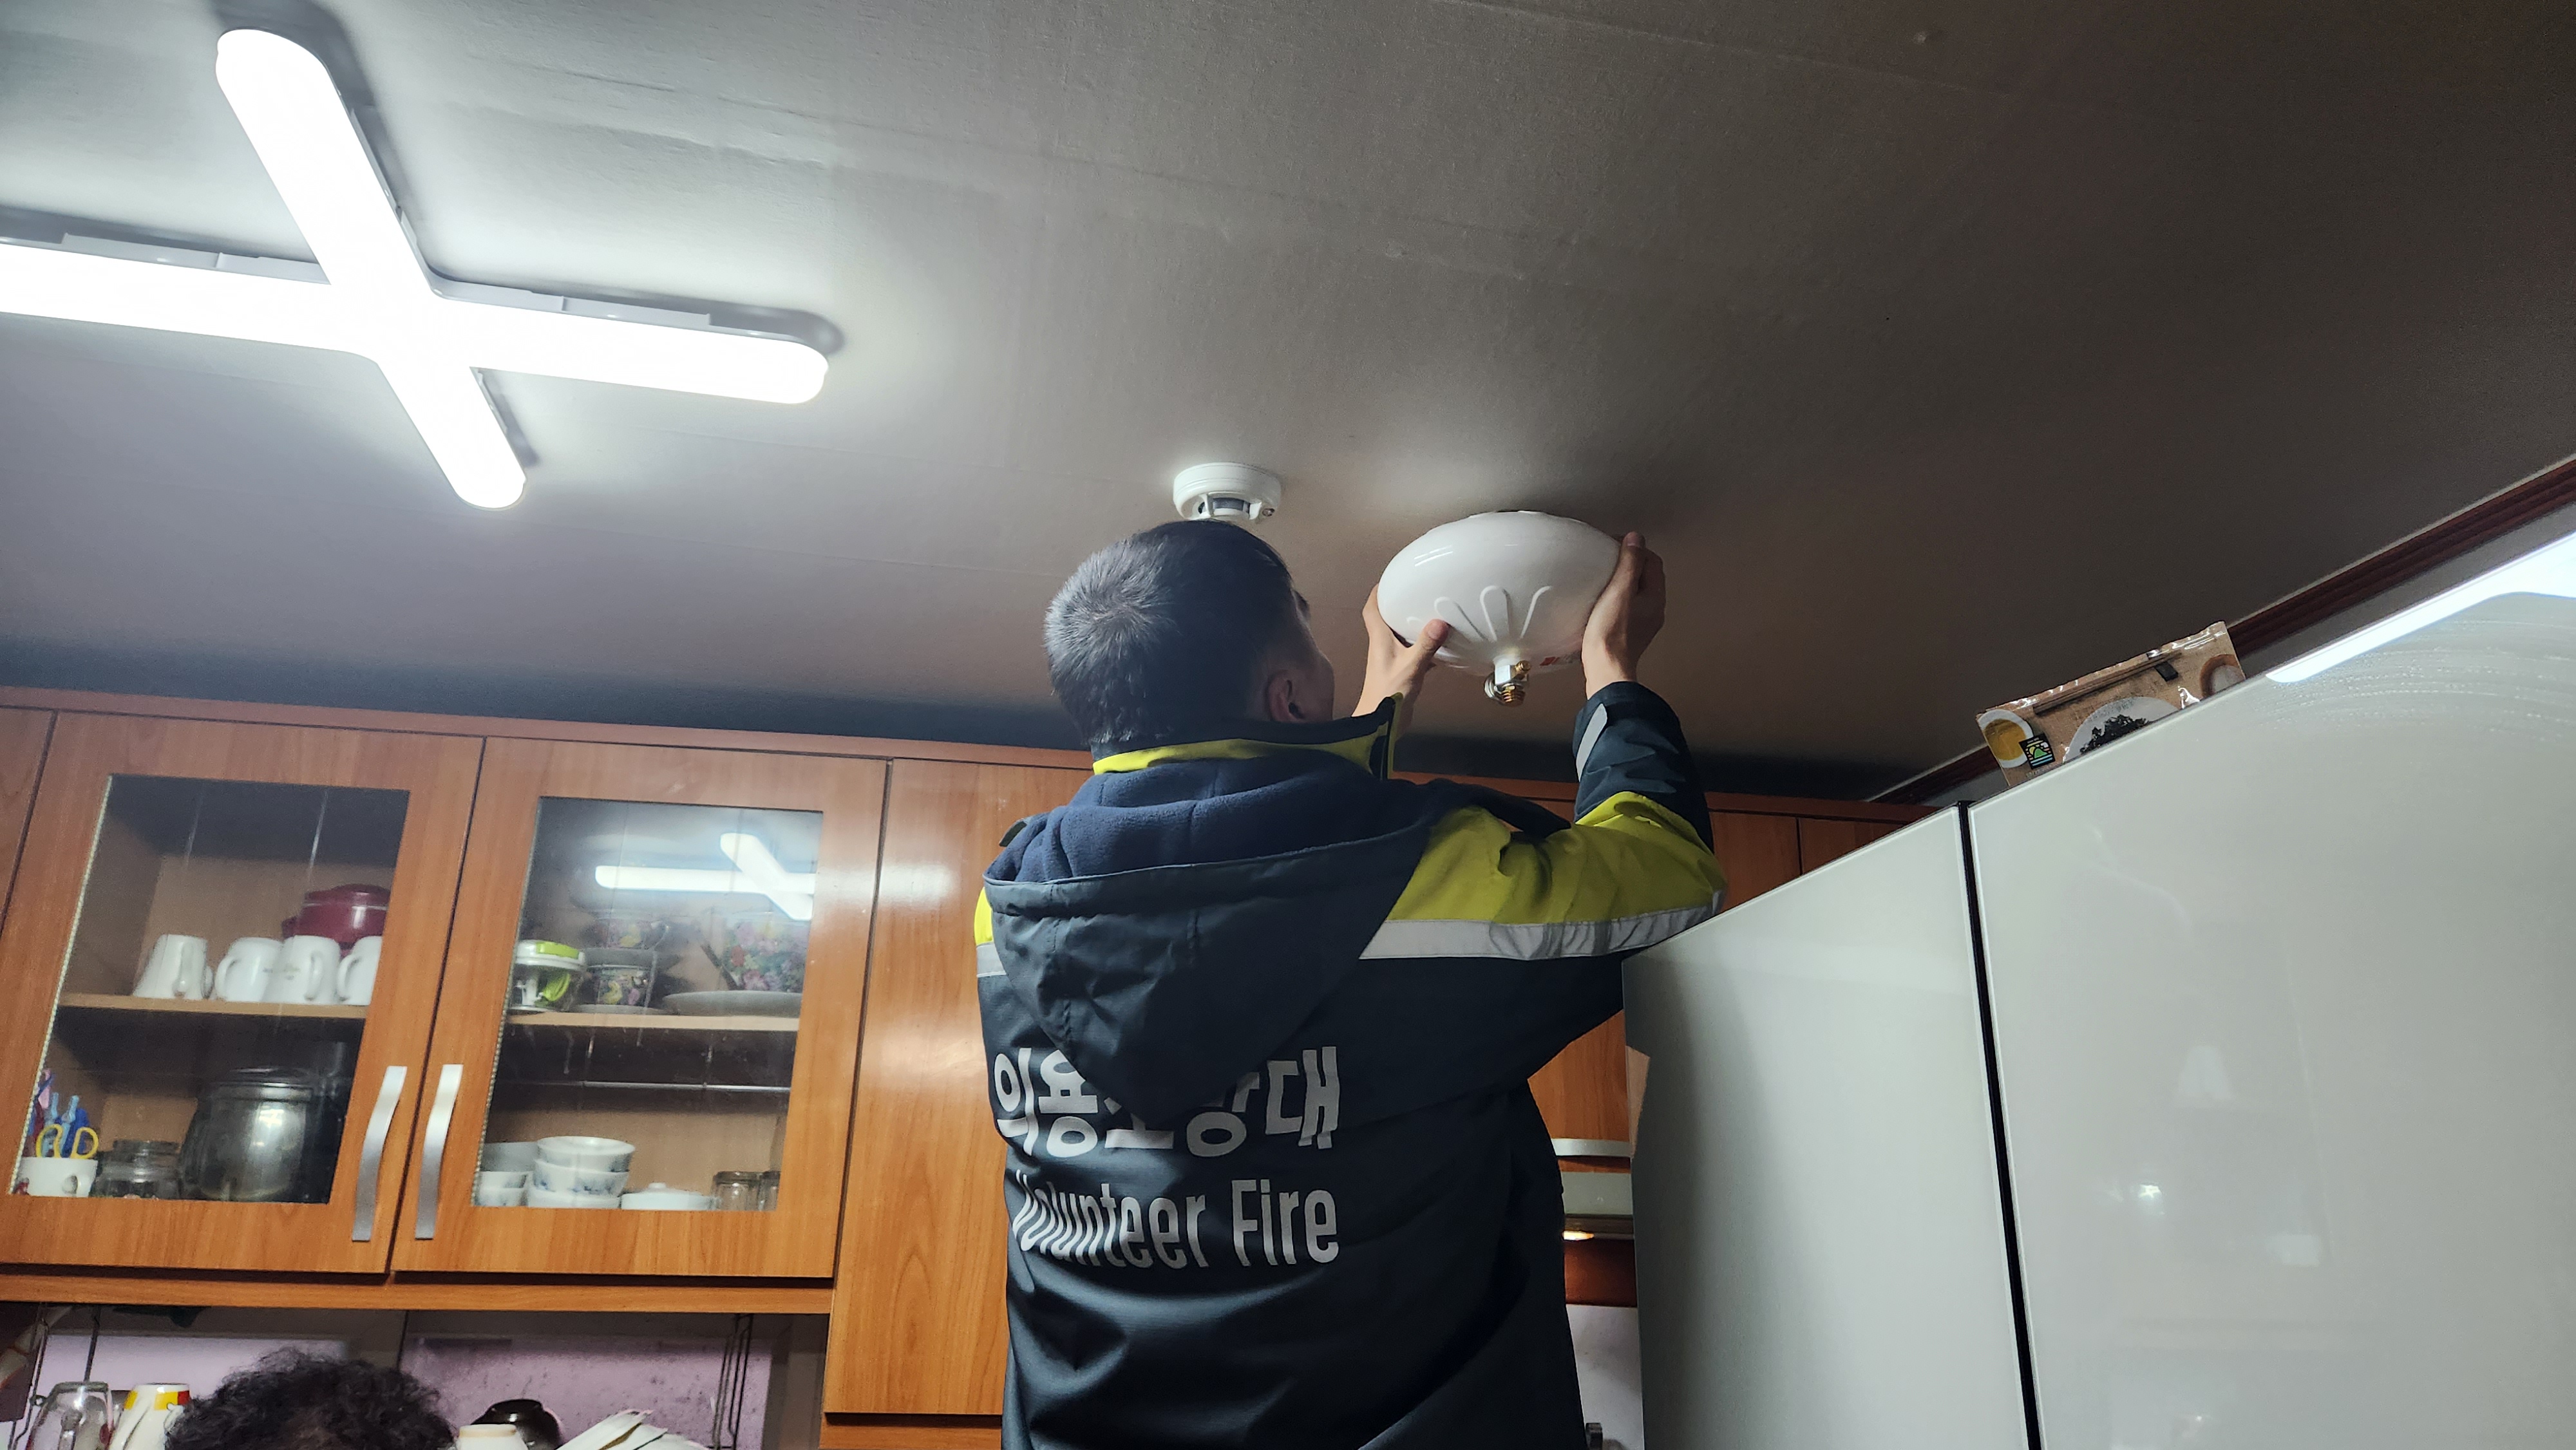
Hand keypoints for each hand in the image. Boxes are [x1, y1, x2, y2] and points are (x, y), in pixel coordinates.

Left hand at [1354, 589, 1450, 726]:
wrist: (1380, 723)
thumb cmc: (1388, 693)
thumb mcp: (1411, 666)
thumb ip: (1426, 645)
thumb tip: (1440, 621)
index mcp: (1379, 639)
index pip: (1372, 609)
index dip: (1378, 593)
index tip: (1390, 580)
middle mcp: (1383, 646)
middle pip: (1387, 619)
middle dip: (1399, 605)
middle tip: (1418, 593)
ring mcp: (1391, 660)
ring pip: (1401, 636)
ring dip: (1413, 627)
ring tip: (1432, 614)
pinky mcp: (1401, 672)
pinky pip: (1413, 653)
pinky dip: (1425, 648)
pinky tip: (1441, 647)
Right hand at [1582, 532, 1664, 693]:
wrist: (1606, 670)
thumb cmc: (1610, 633)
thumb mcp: (1619, 591)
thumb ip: (1629, 563)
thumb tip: (1636, 538)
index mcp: (1655, 598)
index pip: (1652, 562)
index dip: (1635, 548)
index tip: (1614, 544)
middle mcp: (1654, 610)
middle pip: (1647, 576)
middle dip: (1630, 562)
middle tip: (1608, 557)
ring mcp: (1643, 623)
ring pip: (1637, 592)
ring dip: (1623, 580)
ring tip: (1603, 575)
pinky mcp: (1629, 633)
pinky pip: (1628, 606)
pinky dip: (1618, 596)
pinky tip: (1601, 598)